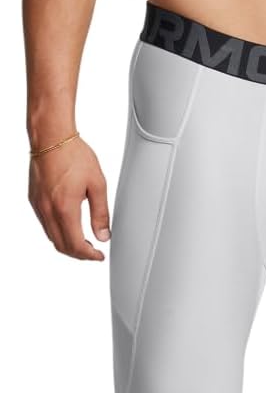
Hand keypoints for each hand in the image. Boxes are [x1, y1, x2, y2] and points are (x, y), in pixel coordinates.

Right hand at [28, 136, 109, 259]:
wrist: (51, 136)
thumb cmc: (73, 154)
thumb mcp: (97, 184)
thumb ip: (101, 213)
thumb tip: (103, 236)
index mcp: (65, 209)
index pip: (76, 245)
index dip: (89, 256)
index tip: (99, 256)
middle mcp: (48, 210)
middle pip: (62, 246)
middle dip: (79, 254)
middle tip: (93, 252)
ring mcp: (38, 206)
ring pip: (52, 237)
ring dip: (68, 244)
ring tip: (84, 241)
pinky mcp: (34, 199)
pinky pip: (45, 225)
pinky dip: (57, 233)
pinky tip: (69, 226)